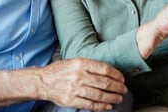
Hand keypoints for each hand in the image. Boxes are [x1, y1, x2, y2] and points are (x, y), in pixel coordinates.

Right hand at [0, 58, 126, 110]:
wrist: (43, 81)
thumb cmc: (61, 70)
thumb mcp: (75, 61)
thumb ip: (90, 65)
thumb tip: (108, 71)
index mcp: (81, 63)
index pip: (104, 68)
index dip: (116, 74)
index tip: (122, 78)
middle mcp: (79, 75)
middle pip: (104, 82)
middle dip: (117, 87)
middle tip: (124, 89)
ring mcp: (75, 89)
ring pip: (99, 95)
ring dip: (112, 97)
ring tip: (119, 98)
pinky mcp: (71, 100)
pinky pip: (90, 105)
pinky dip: (101, 106)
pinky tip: (108, 106)